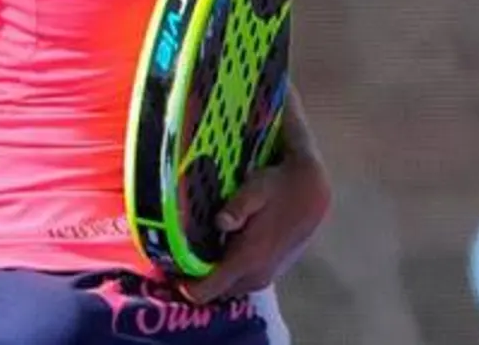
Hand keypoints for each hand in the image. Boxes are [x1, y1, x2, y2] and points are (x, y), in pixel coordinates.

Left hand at [182, 153, 332, 303]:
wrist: (312, 190)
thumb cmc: (280, 186)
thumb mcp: (256, 188)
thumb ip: (237, 207)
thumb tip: (220, 221)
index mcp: (247, 260)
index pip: (205, 291)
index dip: (182, 284)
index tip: (167, 266)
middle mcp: (255, 276)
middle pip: (213, 292)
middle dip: (194, 278)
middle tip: (176, 254)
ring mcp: (264, 276)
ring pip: (227, 287)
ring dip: (211, 275)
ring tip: (194, 250)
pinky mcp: (269, 271)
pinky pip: (239, 281)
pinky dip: (226, 271)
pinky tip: (217, 248)